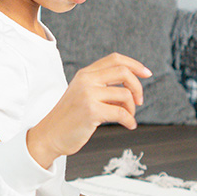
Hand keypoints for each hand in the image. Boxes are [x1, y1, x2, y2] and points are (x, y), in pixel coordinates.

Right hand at [26, 53, 150, 167]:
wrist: (49, 135)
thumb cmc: (70, 118)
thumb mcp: (84, 95)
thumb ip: (103, 88)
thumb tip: (132, 90)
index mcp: (85, 74)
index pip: (115, 59)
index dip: (134, 64)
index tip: (147, 73)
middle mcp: (86, 80)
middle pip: (123, 72)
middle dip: (137, 86)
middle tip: (140, 101)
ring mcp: (88, 94)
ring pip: (125, 94)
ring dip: (132, 108)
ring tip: (128, 117)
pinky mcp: (91, 111)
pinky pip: (121, 112)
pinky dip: (130, 120)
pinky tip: (129, 125)